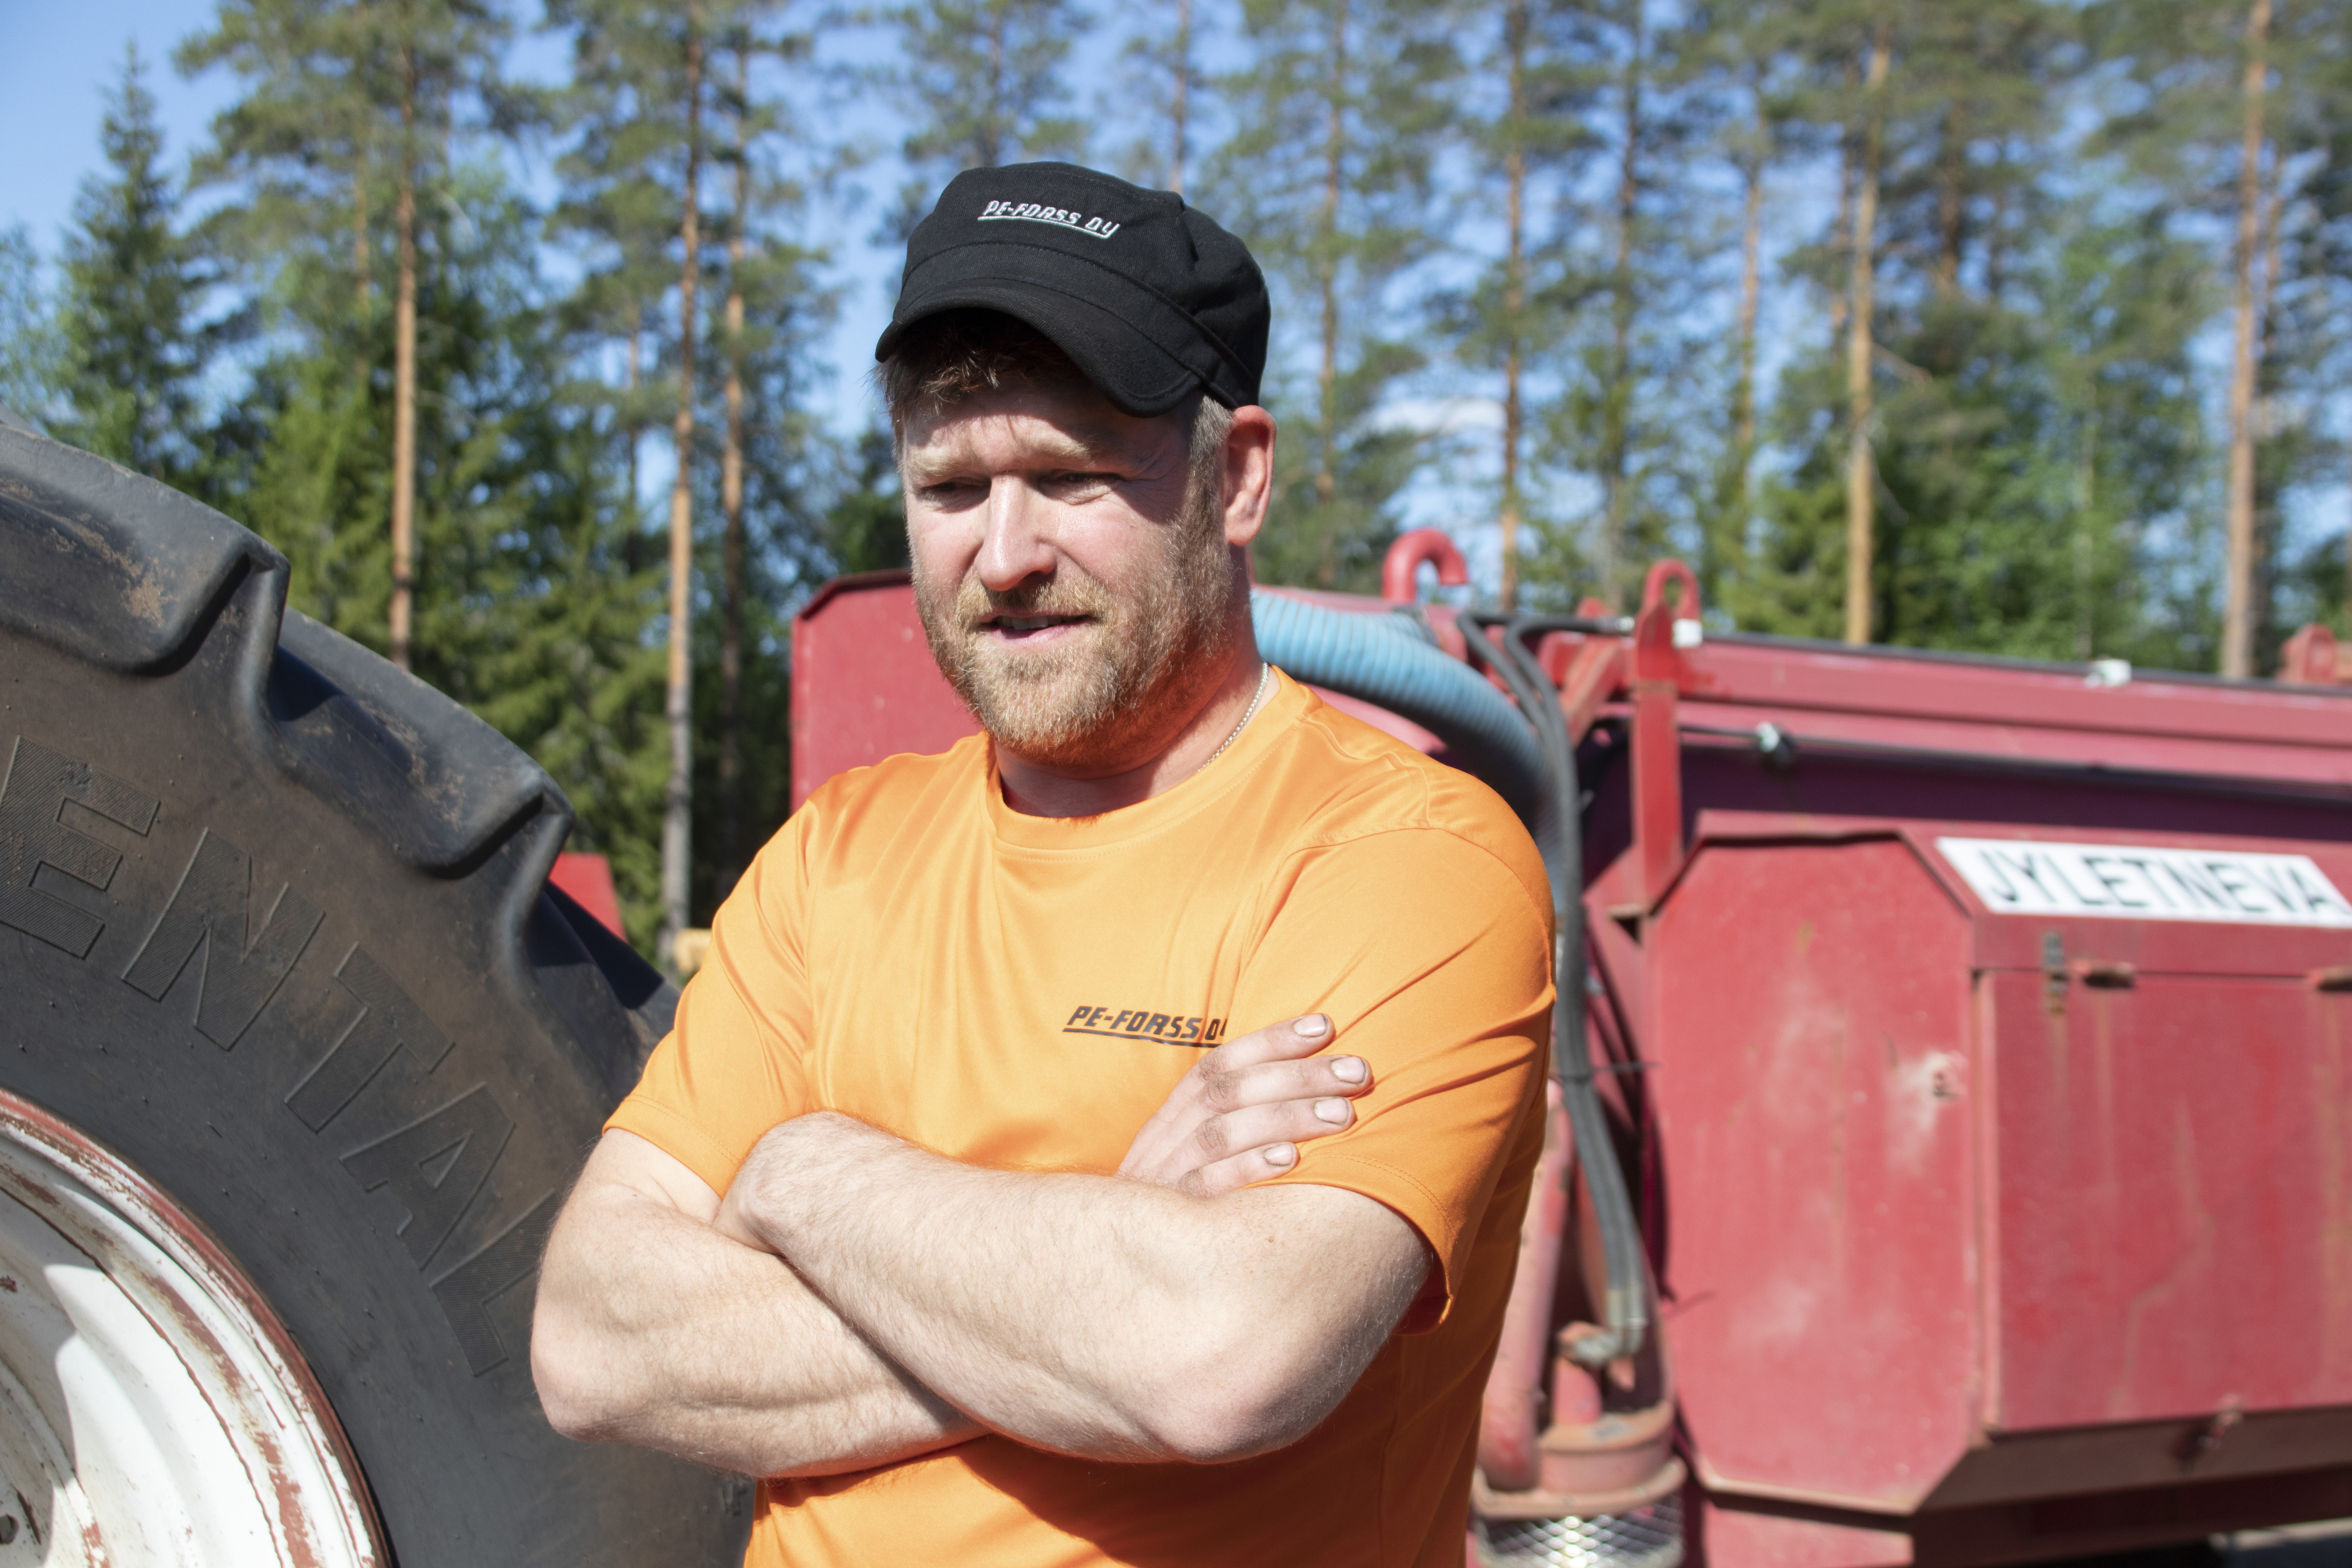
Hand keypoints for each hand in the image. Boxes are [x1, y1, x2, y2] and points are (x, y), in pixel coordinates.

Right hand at [1117, 1015, 1372, 1196]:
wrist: (1114, 1272)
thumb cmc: (1177, 1211)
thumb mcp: (1189, 1162)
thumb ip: (1231, 1127)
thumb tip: (1307, 1091)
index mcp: (1171, 1119)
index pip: (1219, 1063)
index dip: (1271, 1039)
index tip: (1325, 1025)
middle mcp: (1164, 1141)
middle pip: (1230, 1092)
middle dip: (1297, 1075)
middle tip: (1357, 1071)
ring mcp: (1164, 1179)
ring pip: (1223, 1132)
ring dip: (1286, 1117)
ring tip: (1342, 1113)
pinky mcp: (1171, 1221)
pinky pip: (1207, 1187)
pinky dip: (1248, 1168)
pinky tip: (1291, 1159)